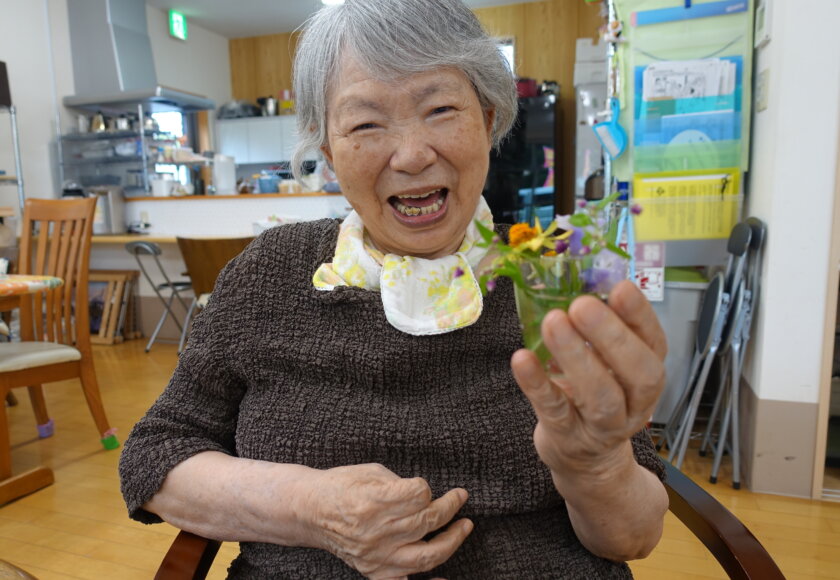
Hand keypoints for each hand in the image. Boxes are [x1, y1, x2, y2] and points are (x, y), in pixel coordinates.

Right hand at [302, 463, 471, 578]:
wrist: (310, 510)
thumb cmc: (341, 485)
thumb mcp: (371, 472)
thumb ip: (400, 485)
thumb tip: (427, 496)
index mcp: (372, 501)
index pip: (419, 495)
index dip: (426, 487)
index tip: (423, 485)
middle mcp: (375, 531)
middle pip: (427, 521)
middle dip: (450, 507)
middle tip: (459, 498)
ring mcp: (376, 555)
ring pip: (427, 554)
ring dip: (452, 539)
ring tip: (464, 526)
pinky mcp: (374, 570)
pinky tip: (446, 578)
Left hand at [511, 280, 666, 477]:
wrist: (587, 463)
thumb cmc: (594, 399)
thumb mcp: (606, 367)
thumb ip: (598, 332)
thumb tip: (576, 281)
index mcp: (646, 376)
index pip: (655, 344)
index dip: (640, 315)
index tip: (620, 287)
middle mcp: (635, 404)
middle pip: (639, 373)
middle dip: (612, 336)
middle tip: (582, 304)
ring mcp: (603, 427)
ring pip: (601, 397)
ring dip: (577, 358)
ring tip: (554, 322)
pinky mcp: (568, 439)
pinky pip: (555, 412)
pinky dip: (538, 385)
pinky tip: (522, 358)